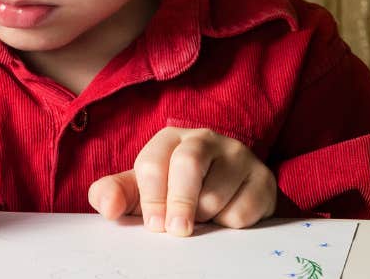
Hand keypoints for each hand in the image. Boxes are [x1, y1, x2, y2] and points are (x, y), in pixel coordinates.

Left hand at [87, 126, 275, 236]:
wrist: (229, 195)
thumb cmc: (176, 191)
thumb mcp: (142, 192)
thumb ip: (115, 194)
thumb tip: (107, 207)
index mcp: (171, 139)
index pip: (153, 162)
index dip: (150, 199)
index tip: (154, 225)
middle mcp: (206, 139)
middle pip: (188, 164)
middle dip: (179, 203)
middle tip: (177, 231)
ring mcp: (238, 156)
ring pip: (216, 192)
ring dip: (204, 217)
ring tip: (202, 218)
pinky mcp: (262, 179)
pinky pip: (243, 209)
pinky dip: (229, 224)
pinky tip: (225, 218)